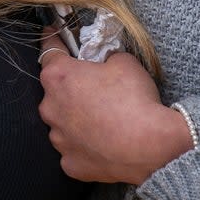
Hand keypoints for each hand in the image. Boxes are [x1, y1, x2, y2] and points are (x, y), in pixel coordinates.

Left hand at [37, 30, 192, 183]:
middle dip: (70, 87)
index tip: (52, 36)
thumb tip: (104, 63)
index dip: (54, 40)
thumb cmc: (135, 99)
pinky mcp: (70, 163)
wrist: (151, 145)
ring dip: (75, 118)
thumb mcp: (123, 61)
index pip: (48, 50)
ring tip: (103, 119)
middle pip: (54, 91)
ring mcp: (58, 139)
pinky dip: (84, 145)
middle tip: (94, 88)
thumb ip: (105, 58)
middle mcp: (50, 108)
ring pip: (62, 122)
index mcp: (59, 77)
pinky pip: (73, 149)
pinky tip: (103, 142)